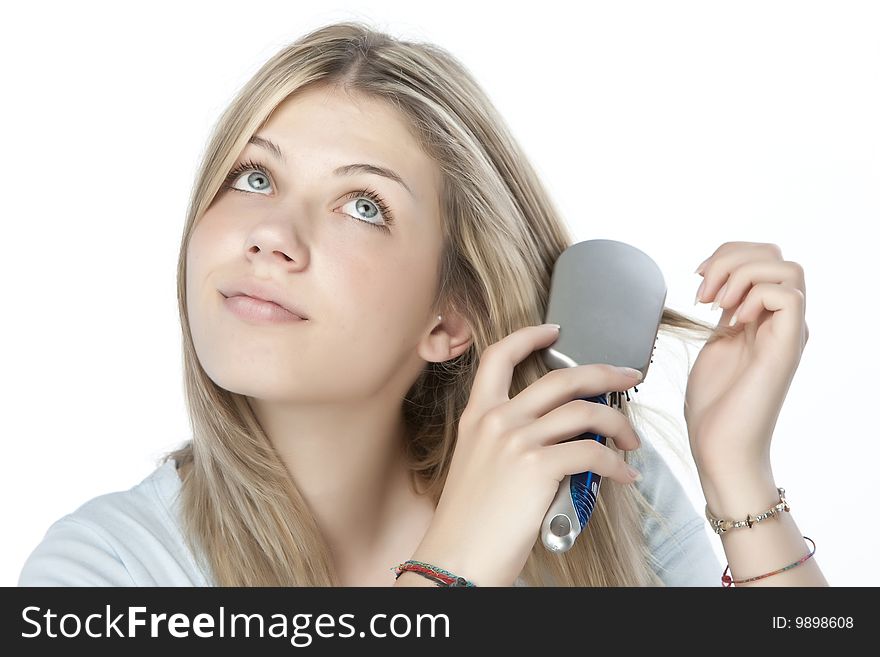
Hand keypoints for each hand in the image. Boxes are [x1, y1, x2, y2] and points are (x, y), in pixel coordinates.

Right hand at [409, 324, 643, 586]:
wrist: (456, 559)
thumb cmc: (470, 522)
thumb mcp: (479, 466)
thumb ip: (511, 440)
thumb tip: (562, 436)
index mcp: (477, 416)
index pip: (499, 356)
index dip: (529, 336)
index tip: (554, 331)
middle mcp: (496, 420)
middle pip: (561, 377)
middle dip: (604, 372)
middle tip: (626, 375)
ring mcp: (516, 440)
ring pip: (585, 411)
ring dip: (618, 422)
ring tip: (631, 440)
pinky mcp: (537, 467)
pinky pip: (593, 453)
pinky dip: (617, 463)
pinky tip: (623, 474)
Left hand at [686, 241, 809, 488]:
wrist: (719, 446)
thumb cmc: (714, 405)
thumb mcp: (715, 344)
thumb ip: (725, 313)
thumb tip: (718, 284)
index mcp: (765, 317)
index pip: (762, 258)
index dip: (727, 256)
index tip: (698, 282)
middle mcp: (783, 321)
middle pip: (775, 255)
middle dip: (731, 258)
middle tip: (705, 293)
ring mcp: (788, 333)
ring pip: (787, 268)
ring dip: (741, 275)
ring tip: (717, 305)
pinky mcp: (786, 348)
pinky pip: (788, 296)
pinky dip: (755, 296)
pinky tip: (734, 321)